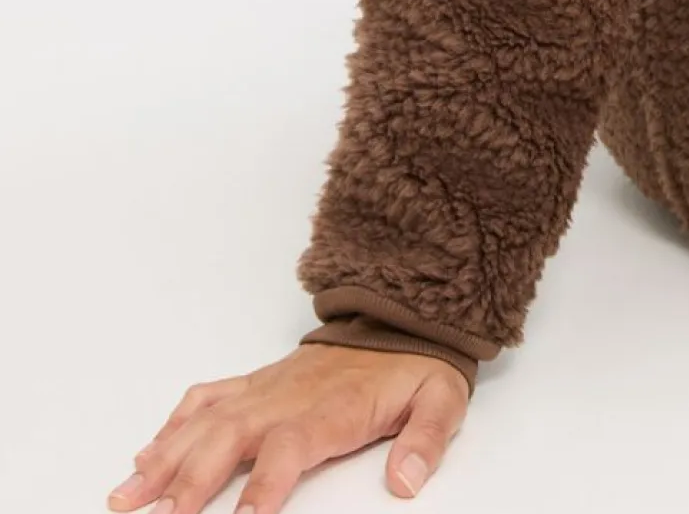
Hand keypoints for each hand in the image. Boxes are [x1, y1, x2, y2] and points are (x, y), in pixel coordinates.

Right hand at [105, 342, 470, 513]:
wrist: (400, 314)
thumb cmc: (415, 367)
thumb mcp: (441, 399)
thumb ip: (426, 440)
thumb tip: (407, 482)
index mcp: (332, 409)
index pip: (289, 448)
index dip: (264, 486)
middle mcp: (287, 397)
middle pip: (230, 437)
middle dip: (191, 480)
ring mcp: (266, 388)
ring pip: (206, 421)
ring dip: (164, 459)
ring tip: (126, 496)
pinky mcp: (256, 381)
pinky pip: (207, 398)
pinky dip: (173, 425)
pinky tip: (146, 454)